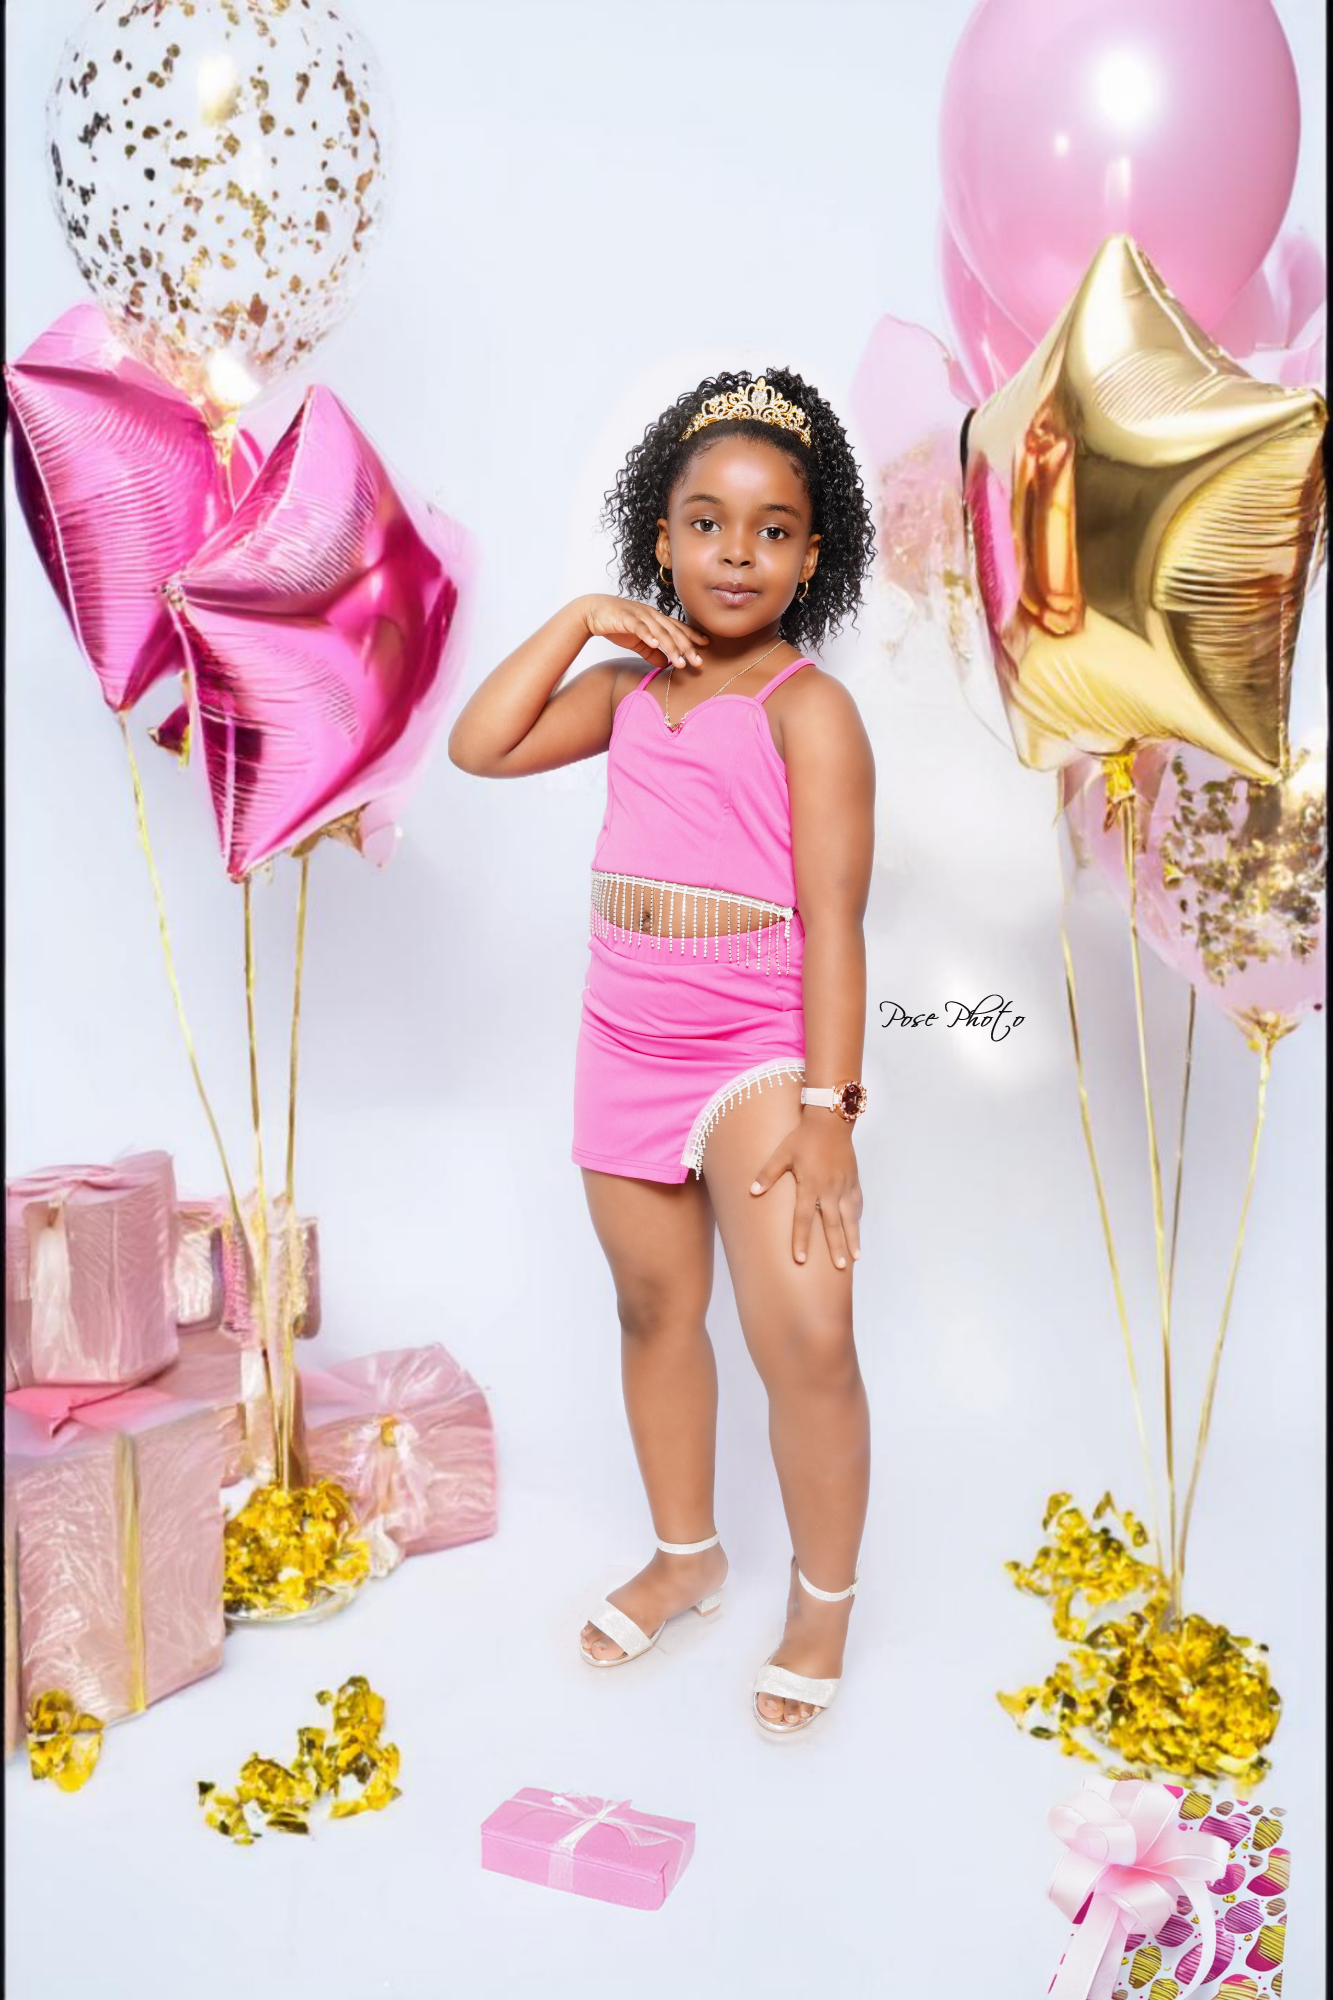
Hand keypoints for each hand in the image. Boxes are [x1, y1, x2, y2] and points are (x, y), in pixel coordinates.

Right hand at [580, 593, 708, 669]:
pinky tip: (655, 645)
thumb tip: (663, 665)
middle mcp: (651, 615)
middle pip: (673, 632)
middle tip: (698, 662)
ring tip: (680, 662)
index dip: (692, 635)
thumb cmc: (615, 625)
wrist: (592, 612)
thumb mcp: (637, 642)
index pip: (677, 628)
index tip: (706, 644)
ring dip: (671, 647)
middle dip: (687, 647)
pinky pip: (639, 627)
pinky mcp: (625, 618)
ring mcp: (639, 615)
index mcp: (655, 619)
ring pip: (660, 631)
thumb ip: (651, 652)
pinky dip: (648, 635)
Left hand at [749, 1115, 862, 1268]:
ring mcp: (844, 1185)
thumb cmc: (803, 1137)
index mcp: (810, 1185)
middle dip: (836, 1247)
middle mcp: (829, 1189)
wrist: (830, 1120)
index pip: (803, 1218)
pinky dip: (857, 1218)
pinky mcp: (853, 1180)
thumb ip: (767, 1174)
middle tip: (840, 1268)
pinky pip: (856, 1203)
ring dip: (853, 1238)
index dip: (800, 1239)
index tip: (800, 1259)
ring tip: (855, 1258)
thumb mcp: (782, 1153)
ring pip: (850, 1217)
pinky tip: (857, 1230)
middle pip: (833, 1224)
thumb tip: (752, 1191)